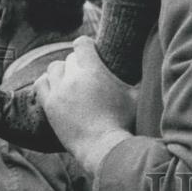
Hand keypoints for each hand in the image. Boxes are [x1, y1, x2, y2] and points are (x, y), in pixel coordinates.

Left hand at [36, 36, 136, 173]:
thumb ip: (138, 77)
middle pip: (70, 58)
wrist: (103, 147)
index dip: (87, 45)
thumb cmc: (123, 121)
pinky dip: (47, 82)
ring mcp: (59, 91)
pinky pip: (41, 84)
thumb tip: (150, 63)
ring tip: (71, 81)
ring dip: (62, 71)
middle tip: (87, 74)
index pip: (82, 43)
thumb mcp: (135, 96)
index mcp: (93, 70)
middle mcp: (73, 77)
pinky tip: (56, 88)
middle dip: (78, 63)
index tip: (92, 51)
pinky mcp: (49, 106)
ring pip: (54, 68)